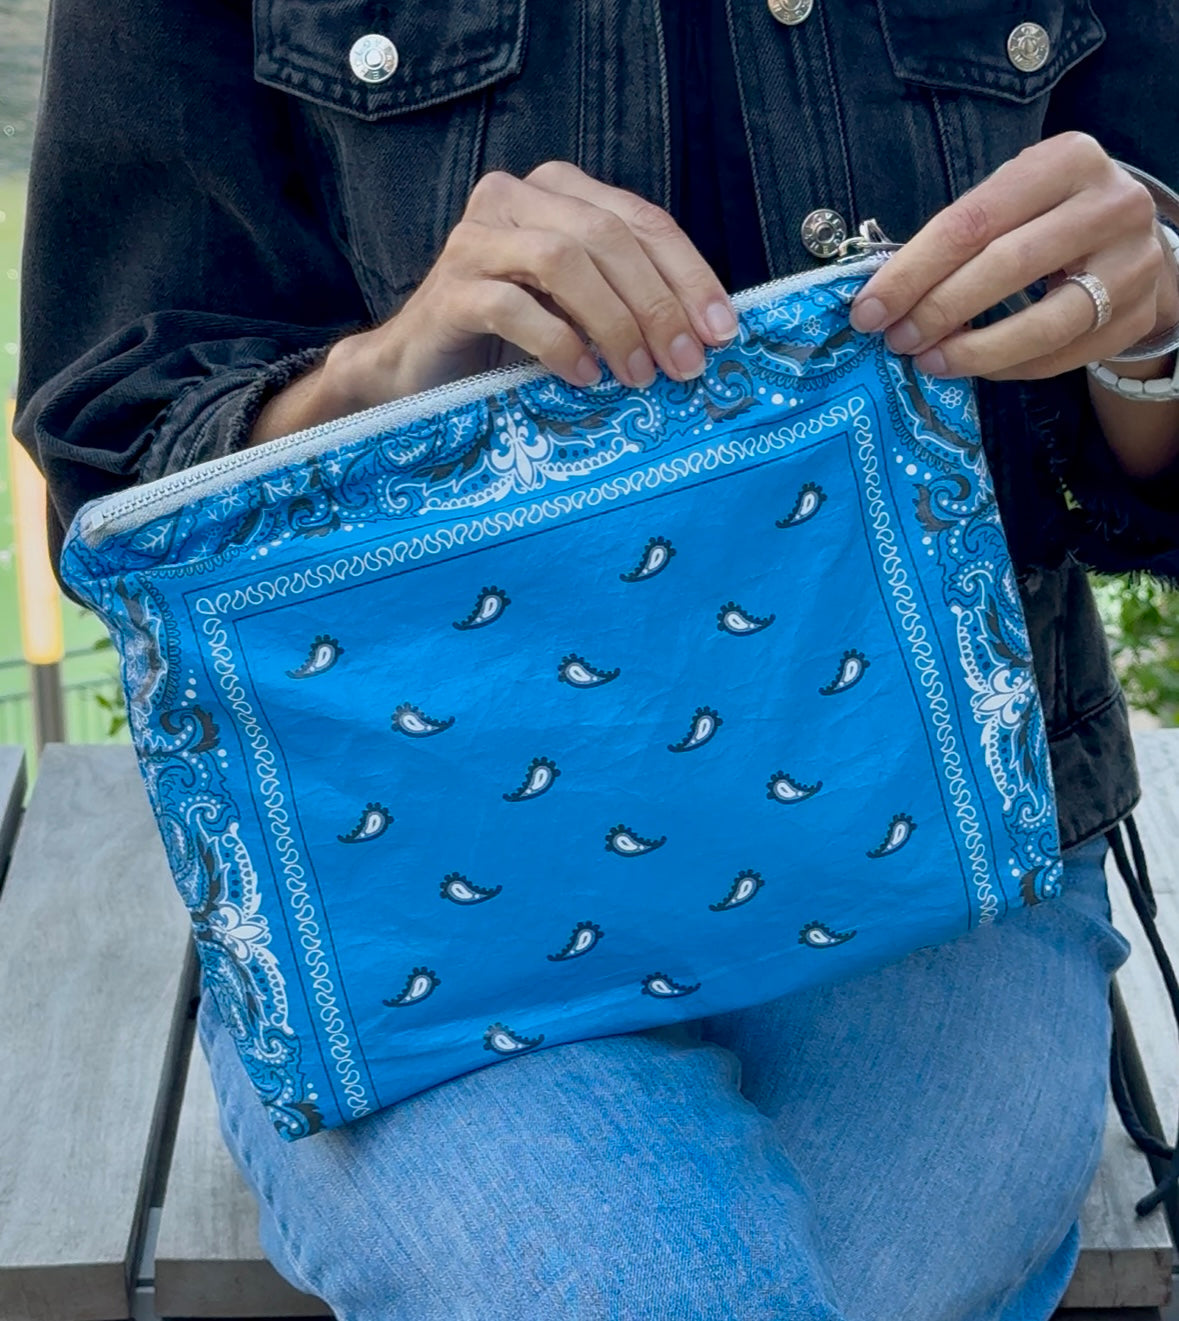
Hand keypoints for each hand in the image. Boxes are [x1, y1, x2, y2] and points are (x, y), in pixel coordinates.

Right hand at [251, 162, 738, 443]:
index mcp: (558, 192)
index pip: (641, 220)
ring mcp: (477, 239)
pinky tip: (583, 377)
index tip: (723, 331)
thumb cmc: (508, 341)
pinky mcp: (450, 288)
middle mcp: (515, 198)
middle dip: (658, 305)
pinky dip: (559, 343)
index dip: (689, 274)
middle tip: (686, 365)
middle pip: (609, 238)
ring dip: (615, 323)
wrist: (417, 369)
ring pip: (564, 262)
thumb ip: (629, 298)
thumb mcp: (579, 309)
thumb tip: (707, 333)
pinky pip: (514, 305)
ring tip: (639, 375)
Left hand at [849, 133, 1178, 380]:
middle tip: (897, 339)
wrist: (1130, 242)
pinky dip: (1006, 367)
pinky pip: (1059, 355)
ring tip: (929, 360)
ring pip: (1043, 322)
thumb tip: (885, 297)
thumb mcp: (1010, 200)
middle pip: (1006, 266)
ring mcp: (1133, 263)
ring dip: (973, 350)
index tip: (869, 309)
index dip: (912, 271)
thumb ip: (959, 236)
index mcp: (1067, 161)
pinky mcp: (1136, 316)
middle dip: (938, 310)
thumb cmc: (1047, 217)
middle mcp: (1111, 204)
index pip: (973, 220)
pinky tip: (972, 366)